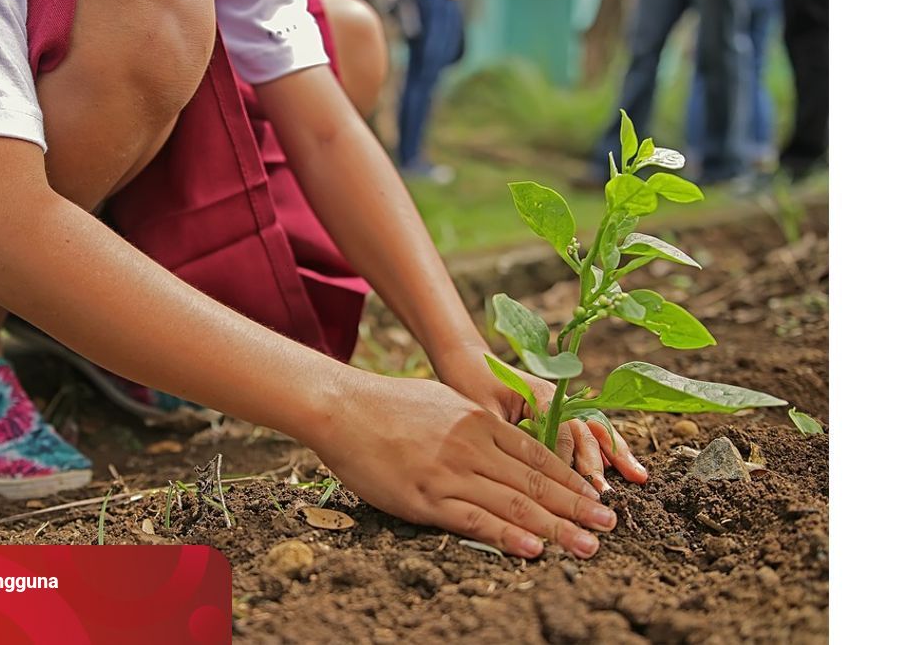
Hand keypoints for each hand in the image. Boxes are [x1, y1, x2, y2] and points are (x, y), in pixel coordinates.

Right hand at [308, 373, 618, 557]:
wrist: (342, 407)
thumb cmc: (389, 404)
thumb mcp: (444, 402)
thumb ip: (476, 423)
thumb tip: (502, 438)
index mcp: (479, 422)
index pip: (537, 456)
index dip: (571, 479)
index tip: (596, 497)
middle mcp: (472, 447)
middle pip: (535, 483)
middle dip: (577, 507)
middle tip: (609, 526)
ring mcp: (450, 473)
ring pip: (513, 504)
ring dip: (556, 527)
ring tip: (587, 545)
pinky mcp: (425, 497)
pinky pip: (474, 520)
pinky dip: (507, 536)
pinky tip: (534, 549)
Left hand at [431, 343, 647, 492]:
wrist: (468, 362)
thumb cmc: (470, 386)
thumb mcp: (483, 412)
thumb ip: (506, 436)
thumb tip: (522, 471)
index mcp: (541, 395)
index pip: (561, 433)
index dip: (567, 462)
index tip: (572, 489)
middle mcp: (558, 399)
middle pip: (584, 433)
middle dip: (596, 465)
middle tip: (604, 495)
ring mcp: (563, 405)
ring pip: (594, 432)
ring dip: (615, 455)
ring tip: (638, 477)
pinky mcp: (561, 414)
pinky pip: (589, 432)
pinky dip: (608, 449)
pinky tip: (628, 468)